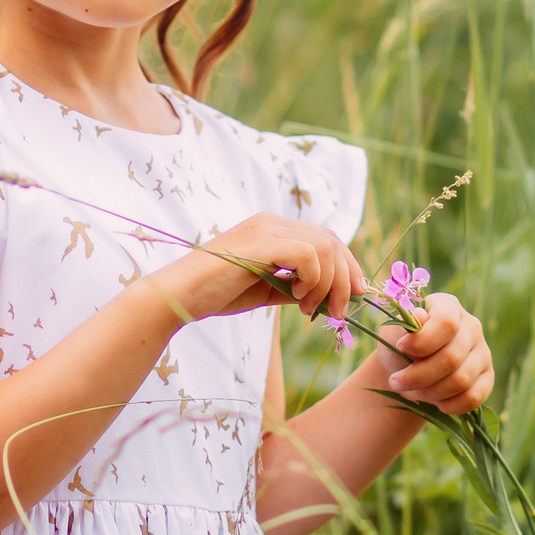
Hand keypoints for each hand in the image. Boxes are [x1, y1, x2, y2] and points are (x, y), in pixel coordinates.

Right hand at [169, 213, 363, 321]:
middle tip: (340, 311)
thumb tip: (331, 297)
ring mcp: (266, 229)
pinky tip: (297, 299)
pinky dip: (312, 280)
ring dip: (329, 284)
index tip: (355, 294)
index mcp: (274, 229)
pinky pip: (308, 255)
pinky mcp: (261, 243)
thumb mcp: (267, 290)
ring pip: (324, 248)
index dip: (347, 266)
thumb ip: (297, 287)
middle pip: (332, 240)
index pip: (326, 238)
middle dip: (345, 278)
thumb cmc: (217, 294)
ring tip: (310, 309)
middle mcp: (272, 222)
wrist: (178, 296)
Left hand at [378, 293, 493, 414]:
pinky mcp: (487, 377)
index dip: (422, 341)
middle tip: (395, 382)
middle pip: (451, 357)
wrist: (408, 369)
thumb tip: (419, 317)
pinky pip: (473, 397)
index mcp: (448, 306)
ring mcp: (483, 352)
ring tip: (411, 391)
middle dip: (418, 376)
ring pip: (461, 380)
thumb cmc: (399, 346)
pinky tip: (433, 401)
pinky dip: (448, 405)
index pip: (446, 323)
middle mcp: (472, 326)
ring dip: (429, 392)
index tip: (400, 348)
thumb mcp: (393, 333)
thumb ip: (403, 325)